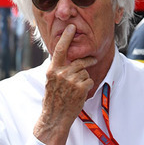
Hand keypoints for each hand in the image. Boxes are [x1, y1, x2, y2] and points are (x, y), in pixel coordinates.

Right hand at [33, 24, 97, 144]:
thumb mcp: (51, 81)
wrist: (55, 117)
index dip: (66, 37)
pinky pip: (89, 80)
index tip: (72, 27)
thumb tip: (68, 58)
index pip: (59, 50)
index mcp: (52, 70)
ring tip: (76, 89)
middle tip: (93, 60)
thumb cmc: (53, 100)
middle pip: (79, 62)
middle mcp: (61, 73)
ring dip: (84, 79)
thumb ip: (58, 69)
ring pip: (85, 72)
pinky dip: (88, 86)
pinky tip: (80, 93)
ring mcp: (71, 80)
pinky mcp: (80, 88)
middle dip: (87, 61)